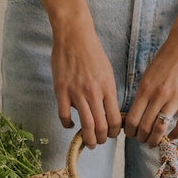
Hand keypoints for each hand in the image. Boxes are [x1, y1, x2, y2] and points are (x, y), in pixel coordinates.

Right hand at [51, 20, 121, 148]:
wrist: (74, 35)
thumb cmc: (92, 53)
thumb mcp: (107, 73)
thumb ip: (108, 93)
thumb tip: (107, 112)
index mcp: (108, 88)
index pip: (115, 120)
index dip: (115, 133)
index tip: (112, 134)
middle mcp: (93, 93)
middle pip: (101, 127)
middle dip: (102, 140)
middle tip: (99, 142)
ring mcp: (76, 93)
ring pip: (85, 126)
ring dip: (88, 139)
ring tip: (89, 142)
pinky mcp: (61, 91)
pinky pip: (64, 116)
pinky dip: (68, 125)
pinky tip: (71, 124)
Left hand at [124, 26, 177, 146]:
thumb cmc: (167, 58)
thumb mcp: (148, 74)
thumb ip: (143, 93)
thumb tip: (136, 112)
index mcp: (145, 89)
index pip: (132, 119)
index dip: (130, 132)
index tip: (131, 134)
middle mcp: (158, 96)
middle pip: (144, 127)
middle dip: (141, 138)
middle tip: (142, 140)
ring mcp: (175, 99)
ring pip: (161, 128)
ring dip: (155, 140)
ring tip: (154, 142)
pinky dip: (175, 135)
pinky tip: (171, 136)